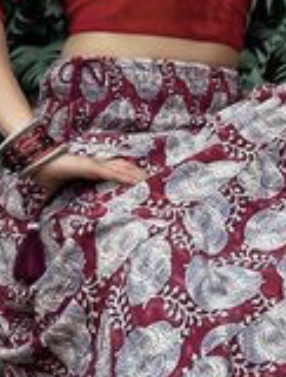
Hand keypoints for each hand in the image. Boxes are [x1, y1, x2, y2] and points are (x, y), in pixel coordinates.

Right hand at [29, 150, 148, 197]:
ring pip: (122, 169)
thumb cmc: (49, 174)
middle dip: (138, 176)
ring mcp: (95, 165)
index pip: (115, 172)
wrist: (38, 162)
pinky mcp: (91, 167)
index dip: (129, 177)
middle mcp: (97, 166)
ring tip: (151, 181)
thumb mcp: (61, 190)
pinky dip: (124, 176)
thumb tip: (59, 214)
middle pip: (123, 169)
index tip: (141, 184)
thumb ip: (66, 198)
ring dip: (136, 175)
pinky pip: (111, 172)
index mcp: (93, 170)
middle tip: (155, 182)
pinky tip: (136, 180)